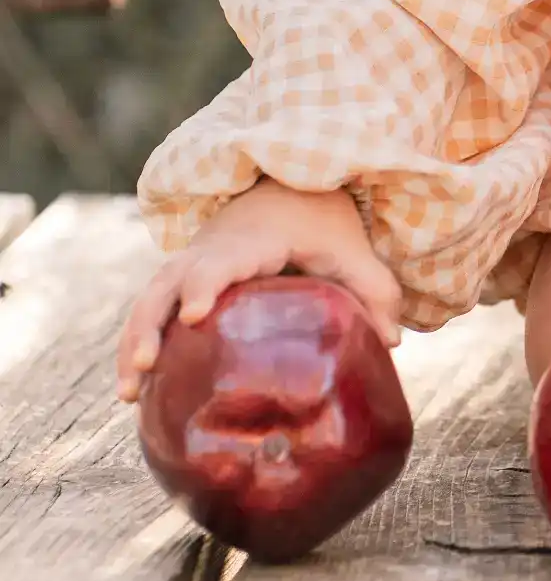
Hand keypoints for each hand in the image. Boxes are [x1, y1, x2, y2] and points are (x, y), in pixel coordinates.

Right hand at [117, 179, 402, 402]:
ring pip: (149, 298)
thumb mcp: (351, 248)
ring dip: (134, 340)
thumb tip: (393, 343)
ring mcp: (190, 264)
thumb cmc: (320, 220)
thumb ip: (374, 290)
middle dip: (153, 323)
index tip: (198, 313)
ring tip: (127, 393)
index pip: (224, 260)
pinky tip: (133, 392)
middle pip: (169, 282)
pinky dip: (136, 341)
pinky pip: (149, 310)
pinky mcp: (180, 280)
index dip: (209, 284)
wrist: (288, 187)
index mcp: (254, 239)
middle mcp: (211, 249)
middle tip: (144, 366)